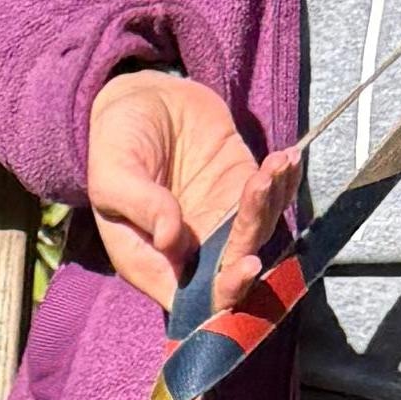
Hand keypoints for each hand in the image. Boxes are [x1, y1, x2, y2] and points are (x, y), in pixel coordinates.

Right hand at [82, 67, 296, 314]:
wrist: (139, 100)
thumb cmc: (114, 145)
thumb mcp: (113, 177)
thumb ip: (141, 206)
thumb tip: (171, 238)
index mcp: (155, 264)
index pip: (196, 299)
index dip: (224, 292)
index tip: (246, 265)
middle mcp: (193, 251)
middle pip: (235, 265)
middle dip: (252, 233)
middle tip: (257, 187)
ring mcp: (221, 219)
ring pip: (260, 229)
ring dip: (272, 200)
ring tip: (273, 163)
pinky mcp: (240, 186)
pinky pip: (272, 196)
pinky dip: (284, 181)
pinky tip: (287, 158)